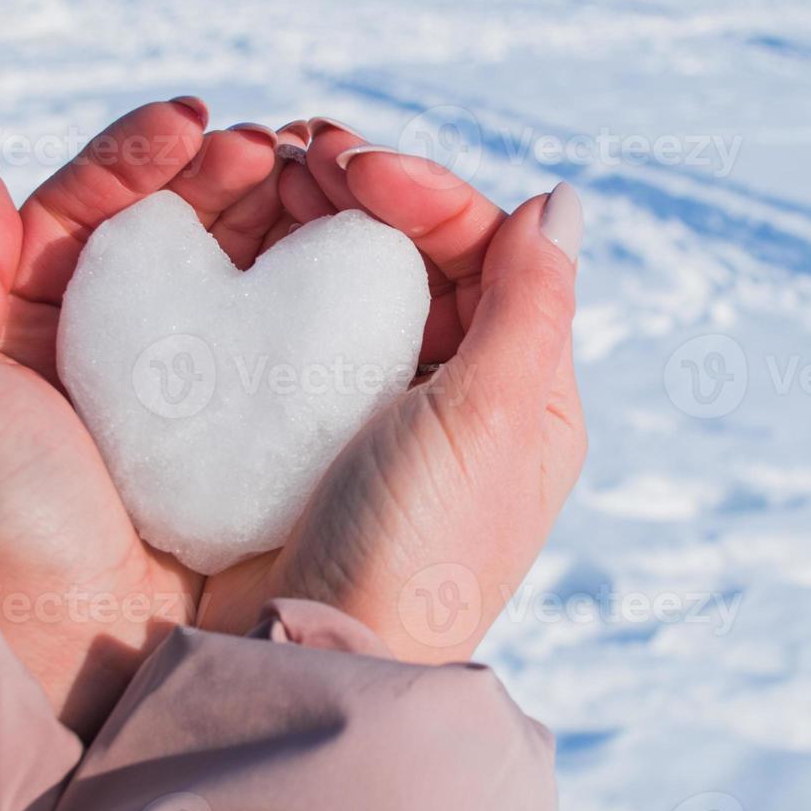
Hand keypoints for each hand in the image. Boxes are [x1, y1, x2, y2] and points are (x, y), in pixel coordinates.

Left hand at [0, 99, 295, 735]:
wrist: (59, 644)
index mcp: (28, 326)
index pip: (86, 212)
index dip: (137, 156)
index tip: (194, 124)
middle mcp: (107, 353)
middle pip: (167, 234)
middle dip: (216, 177)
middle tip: (270, 148)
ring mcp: (182, 396)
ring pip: (227, 280)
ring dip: (266, 222)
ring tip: (307, 182)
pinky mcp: (240, 437)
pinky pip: (274, 347)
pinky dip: (303, 297)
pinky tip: (329, 262)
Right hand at [199, 121, 586, 662]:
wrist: (320, 657)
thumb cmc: (416, 551)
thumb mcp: (491, 419)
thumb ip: (532, 303)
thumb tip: (560, 200)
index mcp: (529, 389)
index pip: (490, 251)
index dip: (427, 193)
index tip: (352, 168)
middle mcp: (471, 395)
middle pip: (429, 260)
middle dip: (369, 197)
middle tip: (297, 154)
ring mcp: (395, 416)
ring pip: (371, 289)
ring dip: (326, 228)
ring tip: (268, 183)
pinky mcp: (323, 437)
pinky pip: (316, 333)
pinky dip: (288, 283)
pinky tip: (250, 256)